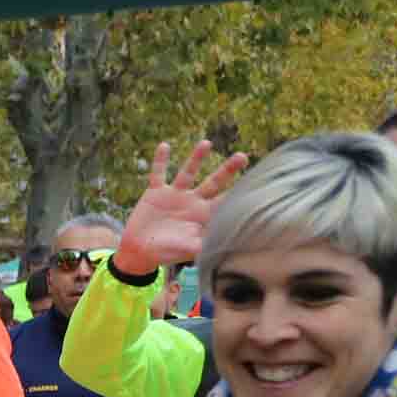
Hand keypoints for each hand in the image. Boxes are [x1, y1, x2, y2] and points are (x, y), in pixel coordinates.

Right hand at [115, 140, 250, 277]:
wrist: (140, 250)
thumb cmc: (167, 253)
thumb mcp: (185, 250)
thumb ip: (199, 247)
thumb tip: (214, 250)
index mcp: (203, 215)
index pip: (225, 200)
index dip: (238, 192)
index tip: (255, 181)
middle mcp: (192, 201)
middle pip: (213, 182)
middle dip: (228, 170)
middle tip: (243, 156)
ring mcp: (174, 195)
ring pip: (188, 172)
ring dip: (196, 158)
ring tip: (207, 143)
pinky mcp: (156, 192)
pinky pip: (158, 174)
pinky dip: (160, 161)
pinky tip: (164, 146)